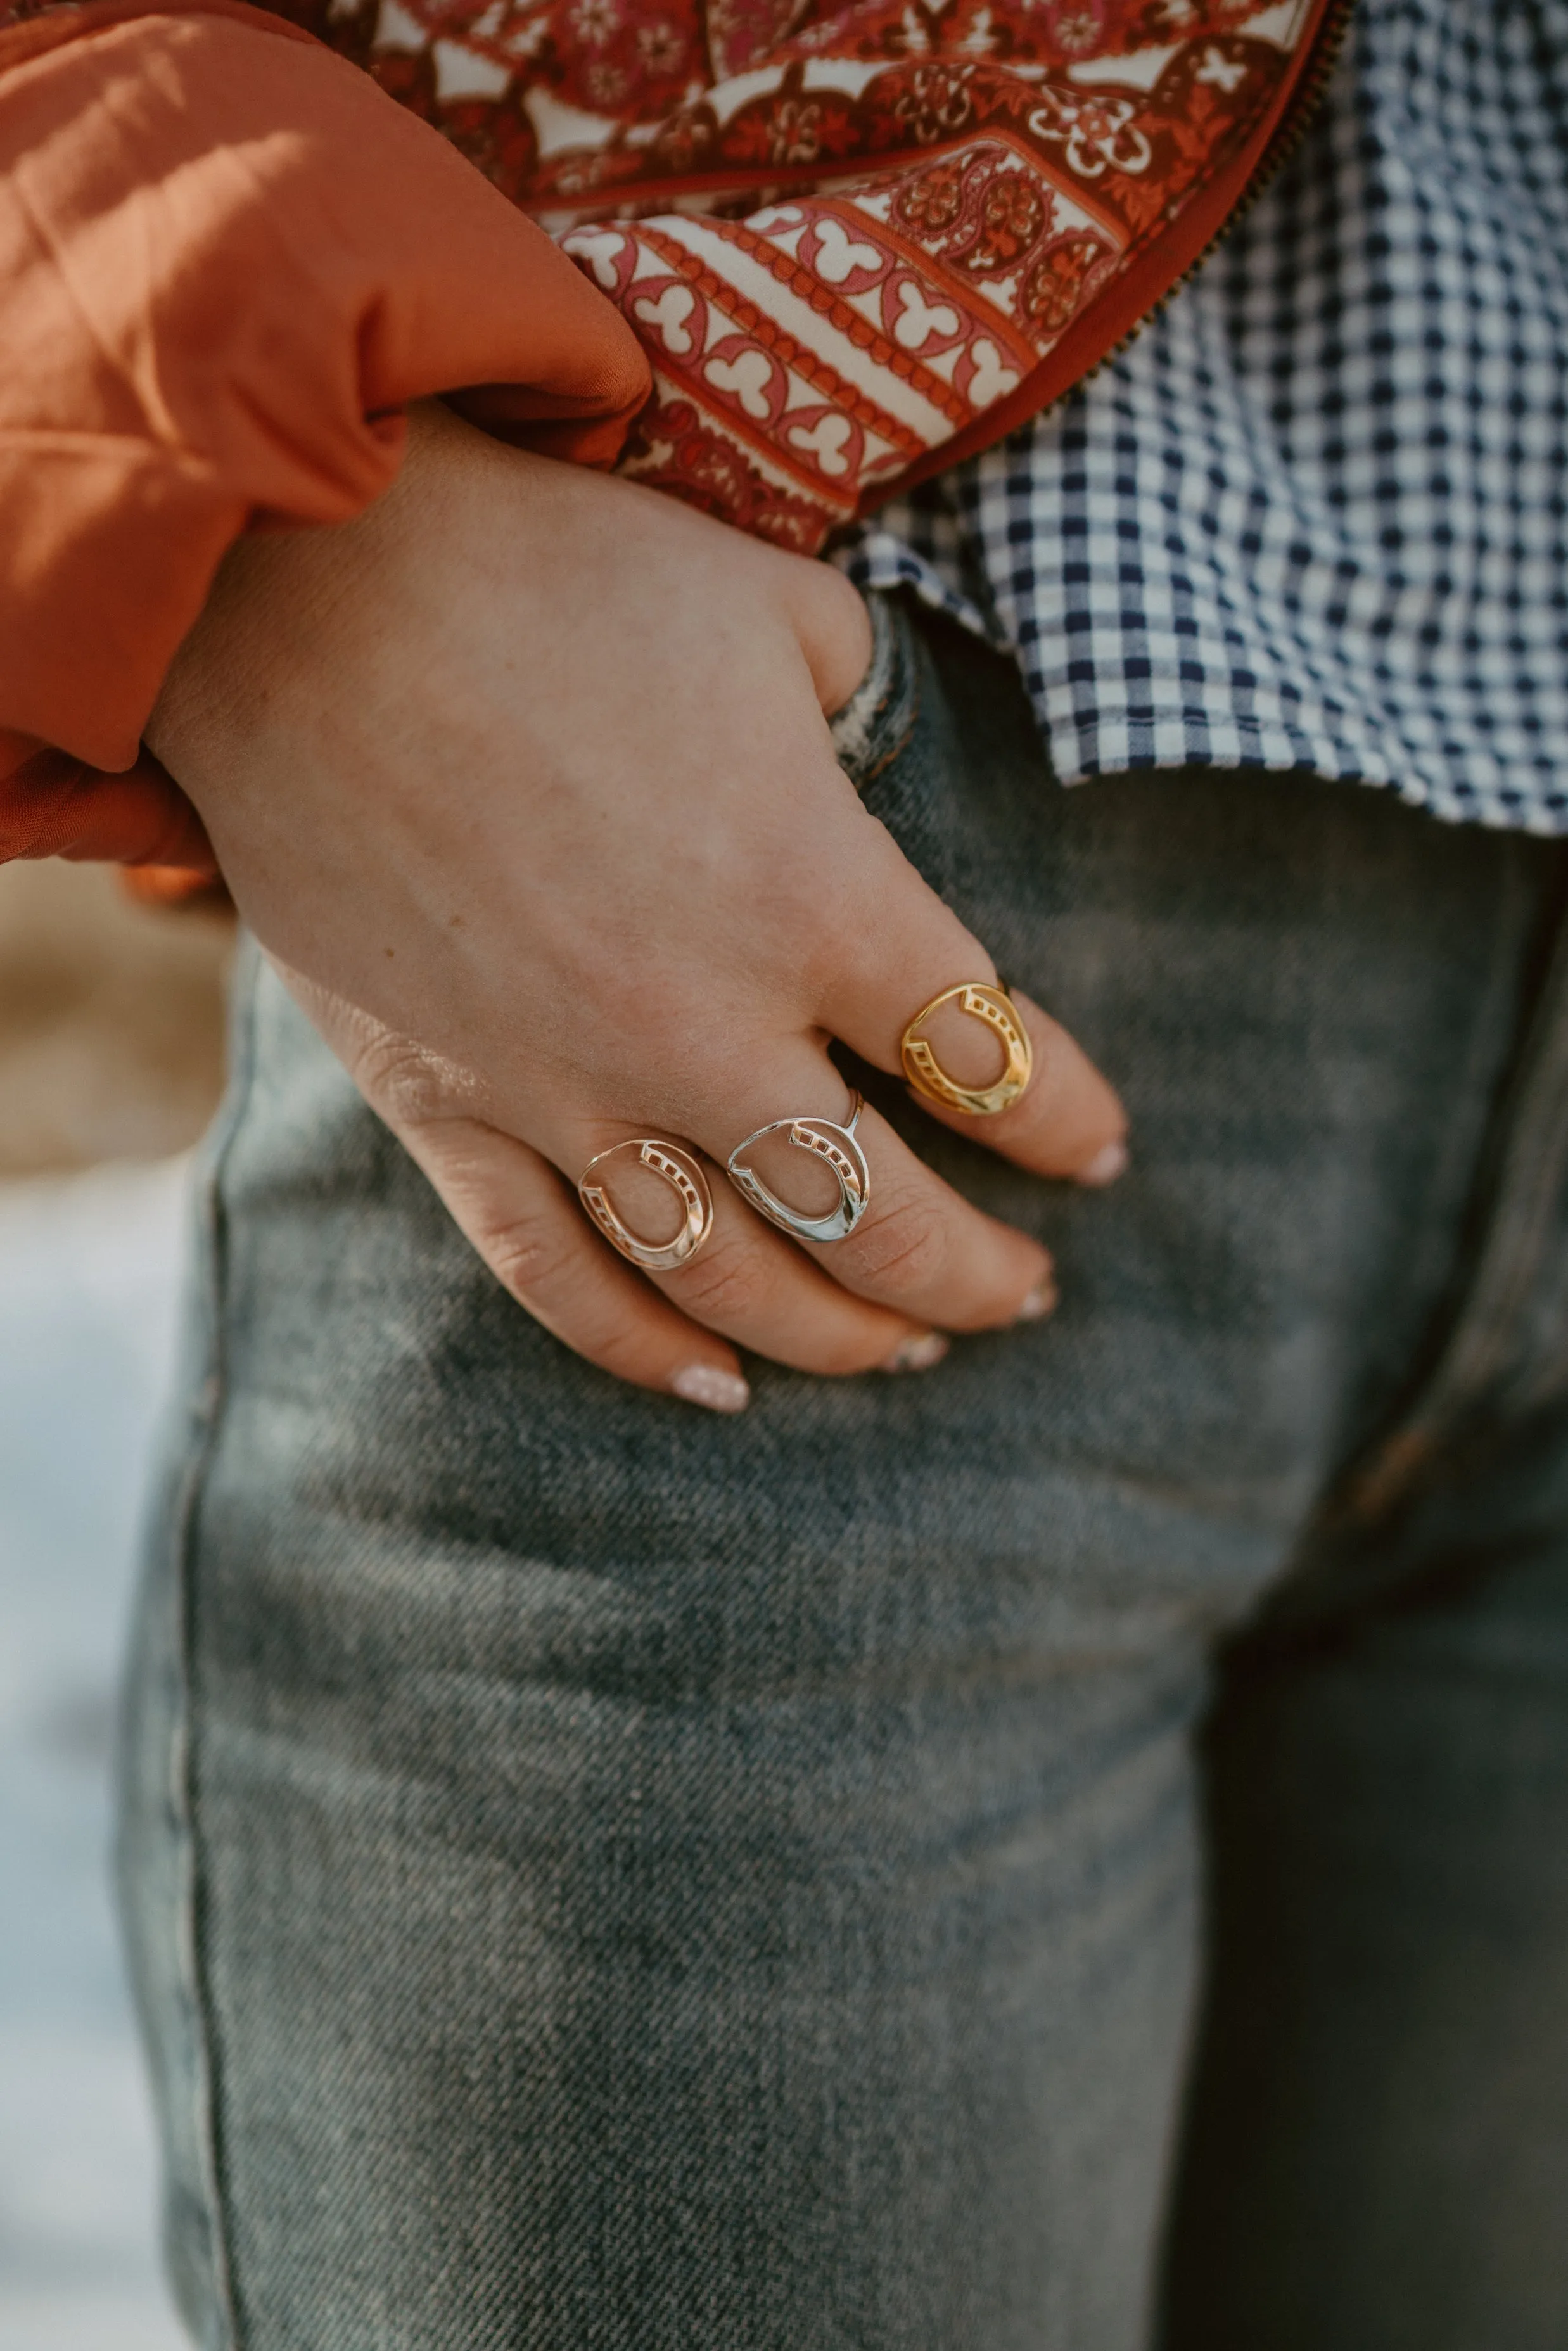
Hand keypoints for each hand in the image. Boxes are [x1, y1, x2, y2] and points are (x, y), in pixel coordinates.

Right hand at [148, 402, 1125, 1410]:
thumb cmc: (557, 575)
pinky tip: (714, 1385)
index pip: (988, 1060)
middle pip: (875, 1212)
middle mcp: (700, 1025)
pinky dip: (640, 1346)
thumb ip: (874, 707)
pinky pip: (554, 1272)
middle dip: (972, 1275)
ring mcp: (561, 1086)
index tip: (1098, 1154)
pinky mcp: (444, 1109)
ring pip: (728, 1275)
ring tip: (900, 1354)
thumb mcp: (776, 607)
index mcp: (812, 896)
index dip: (1063, 1122)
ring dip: (836, 1334)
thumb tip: (899, 761)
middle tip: (1023, 1297)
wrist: (299, 591)